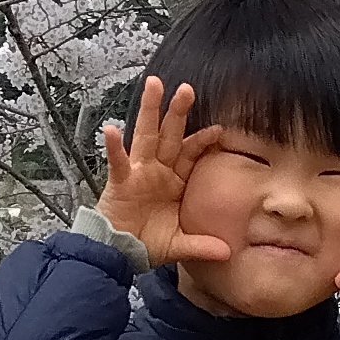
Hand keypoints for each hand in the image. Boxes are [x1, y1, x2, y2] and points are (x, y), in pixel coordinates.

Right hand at [98, 79, 220, 266]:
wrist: (118, 253)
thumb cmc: (147, 243)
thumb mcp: (179, 245)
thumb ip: (201, 245)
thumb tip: (228, 253)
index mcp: (174, 181)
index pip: (191, 154)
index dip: (203, 141)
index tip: (220, 129)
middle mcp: (156, 171)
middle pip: (169, 135)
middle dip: (178, 112)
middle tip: (187, 88)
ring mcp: (137, 173)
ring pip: (145, 136)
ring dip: (149, 111)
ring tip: (153, 85)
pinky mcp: (120, 182)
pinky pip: (117, 162)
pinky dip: (114, 146)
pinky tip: (111, 129)